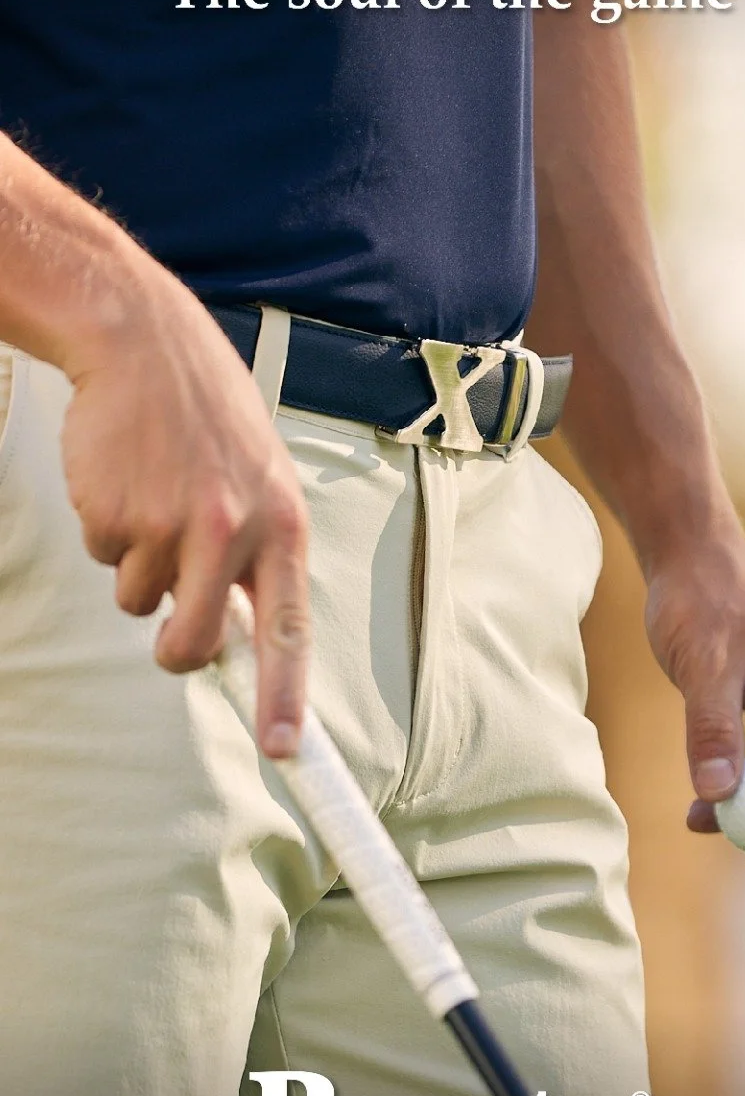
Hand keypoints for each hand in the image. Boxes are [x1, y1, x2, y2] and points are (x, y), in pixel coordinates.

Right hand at [60, 269, 307, 759]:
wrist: (144, 343)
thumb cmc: (208, 415)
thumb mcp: (259, 477)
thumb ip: (256, 553)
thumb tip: (240, 636)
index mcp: (281, 524)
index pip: (289, 630)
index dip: (286, 698)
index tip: (286, 752)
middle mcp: (232, 530)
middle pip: (192, 644)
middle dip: (173, 648)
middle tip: (167, 627)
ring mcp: (169, 525)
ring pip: (138, 599)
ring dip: (138, 564)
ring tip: (154, 495)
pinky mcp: (114, 514)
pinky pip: (105, 558)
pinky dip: (108, 530)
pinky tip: (125, 478)